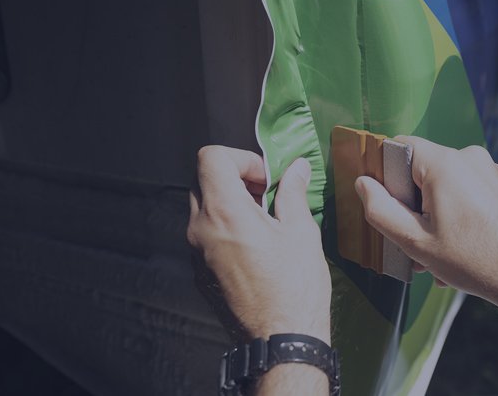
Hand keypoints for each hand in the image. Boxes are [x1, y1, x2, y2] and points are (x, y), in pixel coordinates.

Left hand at [187, 146, 330, 342]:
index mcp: (225, 212)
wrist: (280, 338)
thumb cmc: (294, 289)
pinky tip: (256, 245)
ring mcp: (196, 253)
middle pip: (204, 180)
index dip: (241, 158)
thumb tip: (296, 170)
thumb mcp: (301, 232)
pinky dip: (226, 227)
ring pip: (203, 208)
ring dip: (230, 202)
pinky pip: (205, 235)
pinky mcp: (199, 272)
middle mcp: (201, 230)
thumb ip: (292, 193)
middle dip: (236, 178)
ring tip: (264, 220)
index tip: (265, 176)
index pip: (211, 158)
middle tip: (267, 194)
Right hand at [354, 137, 497, 303]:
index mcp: (445, 164)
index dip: (384, 174)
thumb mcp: (415, 241)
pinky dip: (454, 215)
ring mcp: (488, 170)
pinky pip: (464, 191)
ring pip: (442, 184)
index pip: (398, 147)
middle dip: (411, 206)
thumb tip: (363, 184)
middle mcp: (469, 157)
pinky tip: (457, 248)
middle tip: (412, 243)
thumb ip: (381, 210)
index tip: (385, 205)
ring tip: (437, 254)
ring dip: (432, 216)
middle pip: (420, 170)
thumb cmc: (475, 261)